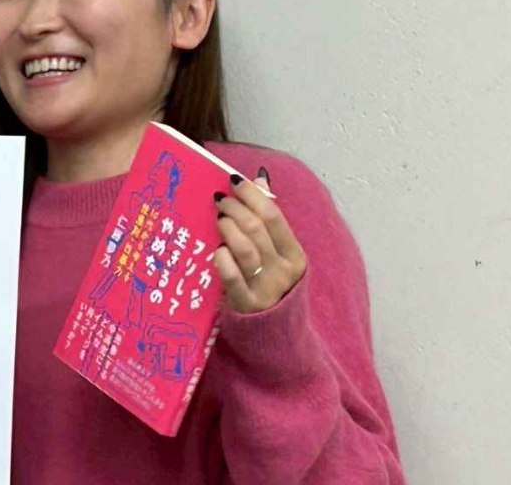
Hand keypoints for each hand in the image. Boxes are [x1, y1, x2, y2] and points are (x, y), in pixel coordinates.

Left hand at [212, 169, 306, 313]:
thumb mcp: (278, 254)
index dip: (253, 195)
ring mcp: (264, 288)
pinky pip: (232, 277)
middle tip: (220, 200)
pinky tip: (216, 250)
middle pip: (257, 229)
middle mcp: (282, 271)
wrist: (274, 333)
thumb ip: (269, 218)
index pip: (274, 217)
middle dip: (236, 208)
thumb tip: (259, 177)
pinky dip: (223, 260)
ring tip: (218, 219)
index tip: (235, 180)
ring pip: (245, 249)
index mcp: (295, 255)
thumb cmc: (271, 284)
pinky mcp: (246, 304)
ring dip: (228, 228)